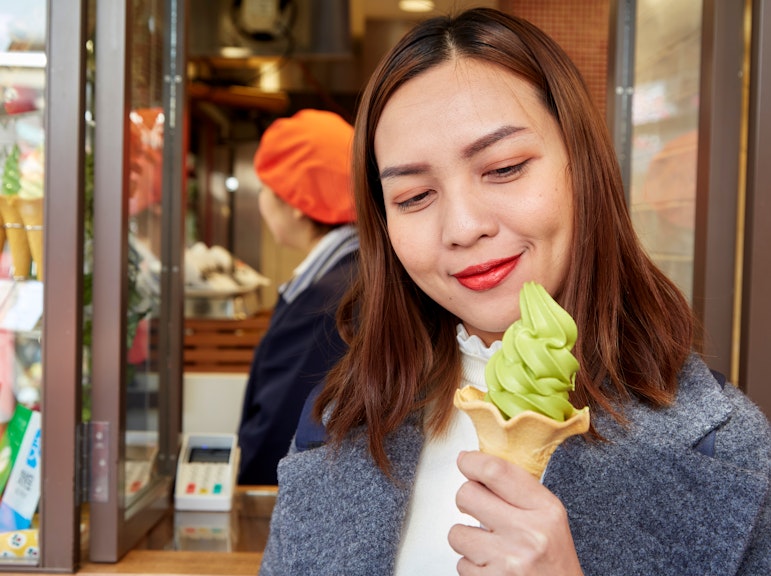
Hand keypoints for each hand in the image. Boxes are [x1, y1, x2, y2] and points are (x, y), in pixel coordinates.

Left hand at [448, 451, 582, 574]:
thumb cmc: (554, 563)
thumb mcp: (550, 520)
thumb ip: (519, 493)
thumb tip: (476, 466)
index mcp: (546, 511)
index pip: (497, 472)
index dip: (473, 462)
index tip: (466, 461)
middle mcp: (528, 533)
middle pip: (467, 494)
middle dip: (466, 500)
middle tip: (476, 509)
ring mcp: (508, 560)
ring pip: (457, 533)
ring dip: (467, 540)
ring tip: (489, 547)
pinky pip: (461, 564)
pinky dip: (472, 567)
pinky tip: (492, 568)